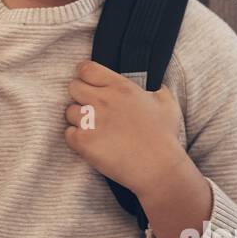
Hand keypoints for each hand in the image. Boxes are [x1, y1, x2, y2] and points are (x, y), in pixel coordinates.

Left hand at [63, 60, 189, 201]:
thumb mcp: (167, 105)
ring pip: (70, 112)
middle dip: (80, 96)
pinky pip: (68, 134)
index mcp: (120, 87)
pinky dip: (77, 139)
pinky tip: (93, 143)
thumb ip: (158, 90)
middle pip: (73, 87)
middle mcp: (103, 100)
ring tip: (96, 129)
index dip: (85, 75)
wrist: (158, 168)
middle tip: (92, 109)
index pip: (86, 69)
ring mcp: (91, 121)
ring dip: (79, 120)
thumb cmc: (164, 137)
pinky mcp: (84, 142)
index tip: (89, 84)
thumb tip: (155, 85)